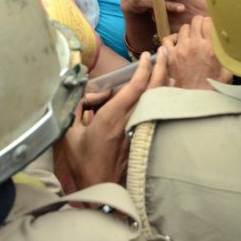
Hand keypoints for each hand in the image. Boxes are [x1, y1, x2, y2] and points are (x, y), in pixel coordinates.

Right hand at [63, 50, 168, 187]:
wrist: (101, 188)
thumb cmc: (83, 163)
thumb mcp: (70, 135)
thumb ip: (76, 111)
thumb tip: (82, 94)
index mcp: (112, 117)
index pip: (135, 87)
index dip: (143, 68)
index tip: (146, 55)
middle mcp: (130, 121)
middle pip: (153, 89)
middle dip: (162, 67)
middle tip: (165, 51)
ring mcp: (140, 130)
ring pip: (158, 100)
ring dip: (165, 81)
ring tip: (169, 66)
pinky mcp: (145, 138)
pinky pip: (157, 112)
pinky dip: (163, 98)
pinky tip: (167, 91)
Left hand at [160, 16, 232, 88]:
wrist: (196, 97)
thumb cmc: (213, 85)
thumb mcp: (228, 70)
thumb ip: (229, 57)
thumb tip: (235, 48)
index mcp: (210, 46)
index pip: (207, 21)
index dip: (210, 22)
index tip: (211, 27)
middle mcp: (195, 44)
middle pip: (195, 21)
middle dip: (200, 23)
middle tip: (202, 29)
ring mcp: (181, 49)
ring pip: (183, 28)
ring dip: (188, 31)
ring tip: (191, 37)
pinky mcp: (171, 55)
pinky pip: (167, 39)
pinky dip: (172, 38)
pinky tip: (177, 41)